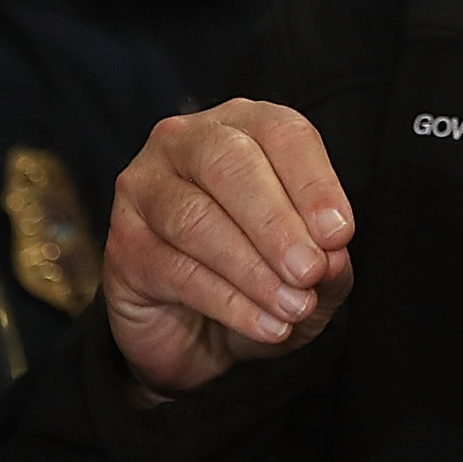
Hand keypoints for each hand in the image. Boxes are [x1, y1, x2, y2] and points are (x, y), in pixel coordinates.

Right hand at [104, 99, 355, 401]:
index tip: (339, 234)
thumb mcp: (313, 270)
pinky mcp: (123, 246)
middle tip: (310, 271)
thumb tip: (334, 254)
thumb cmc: (262, 277)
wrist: (199, 335)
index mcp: (244, 126)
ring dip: (252, 269)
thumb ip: (329, 256)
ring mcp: (144, 190)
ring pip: (196, 218)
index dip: (314, 182)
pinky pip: (174, 269)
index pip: (281, 132)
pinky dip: (227, 301)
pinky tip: (263, 325)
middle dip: (276, 222)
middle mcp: (186, 143)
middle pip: (230, 163)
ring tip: (293, 306)